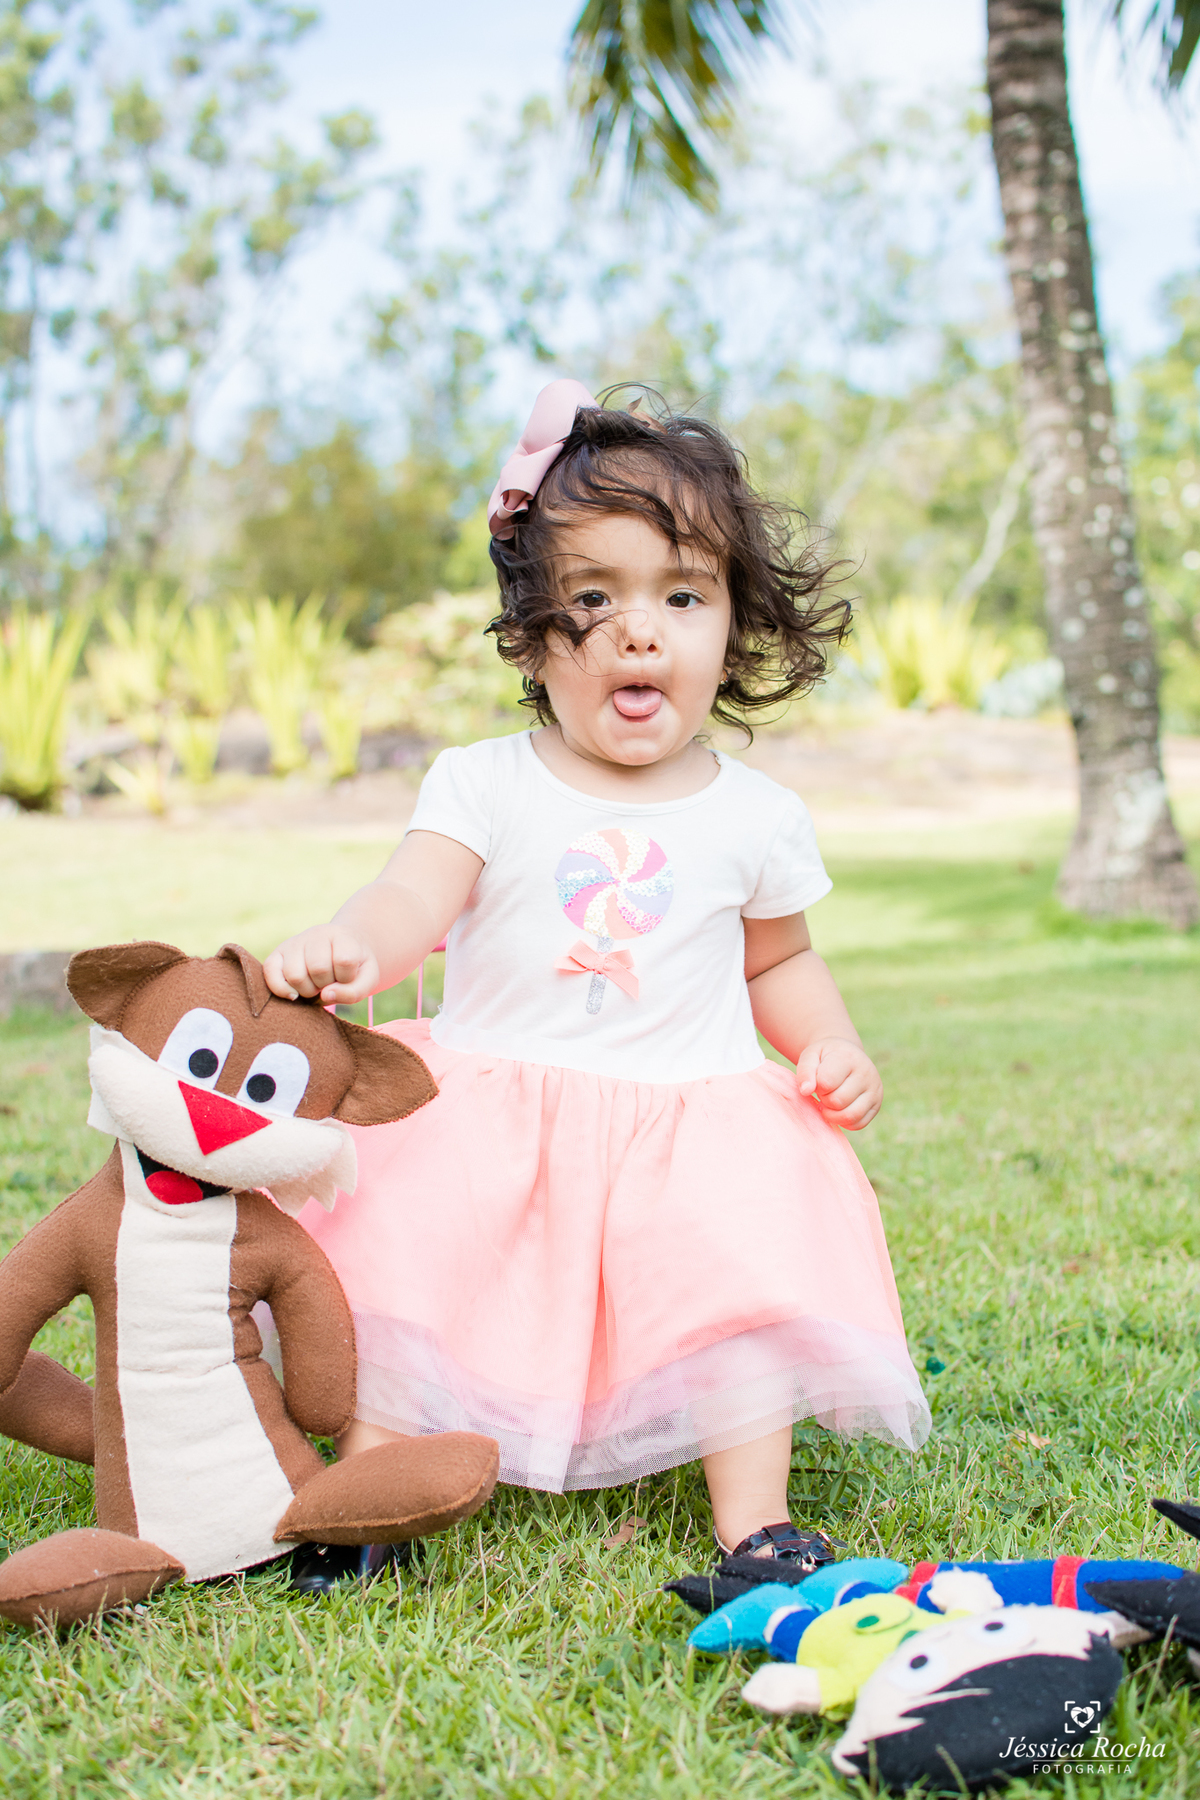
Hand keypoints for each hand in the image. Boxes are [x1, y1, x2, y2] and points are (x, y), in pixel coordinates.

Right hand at [263, 927, 379, 1005]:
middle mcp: (316, 934)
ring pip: (295, 975)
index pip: (344, 960)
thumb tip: (324, 995)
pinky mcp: (277, 953)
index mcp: (342, 935)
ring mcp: (295, 942)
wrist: (341, 952)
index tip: (348, 976)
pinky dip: (280, 989)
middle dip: (326, 985)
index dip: (347, 977)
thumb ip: (353, 992)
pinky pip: (269, 972)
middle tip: (329, 983)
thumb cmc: (354, 969)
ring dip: (307, 990)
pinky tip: (294, 994)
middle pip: (318, 969)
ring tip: (314, 985)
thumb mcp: (367, 980)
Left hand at [794, 1036, 881, 1129]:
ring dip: (832, 1115)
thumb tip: (806, 1091)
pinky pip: (859, 1124)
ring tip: (827, 1103)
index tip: (817, 1080)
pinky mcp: (877, 1104)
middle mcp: (867, 1073)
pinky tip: (837, 1110)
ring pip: (850, 1116)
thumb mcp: (810, 1055)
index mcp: (848, 1058)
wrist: (846, 1054)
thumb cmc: (825, 1057)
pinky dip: (844, 1122)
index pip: (827, 1082)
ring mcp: (875, 1090)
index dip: (816, 1086)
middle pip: (838, 1101)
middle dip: (824, 1100)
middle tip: (823, 1092)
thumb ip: (805, 1071)